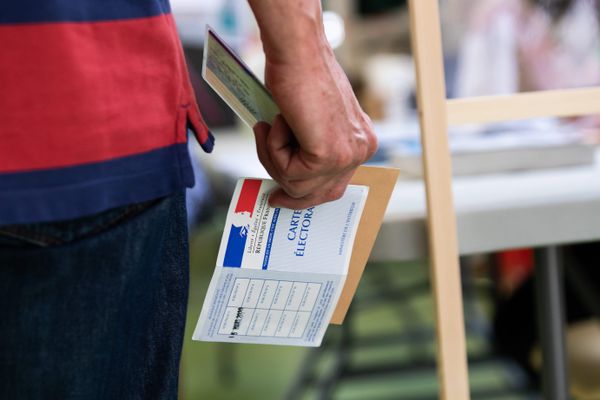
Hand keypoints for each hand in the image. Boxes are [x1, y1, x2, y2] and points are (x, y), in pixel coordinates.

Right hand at [253, 45, 376, 208]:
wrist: (297, 51)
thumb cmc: (299, 75)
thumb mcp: (311, 120)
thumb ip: (310, 146)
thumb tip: (291, 176)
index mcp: (362, 141)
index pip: (336, 184)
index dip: (309, 195)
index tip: (285, 197)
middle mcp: (362, 149)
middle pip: (321, 194)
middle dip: (291, 193)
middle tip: (272, 195)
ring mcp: (347, 154)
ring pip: (298, 185)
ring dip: (274, 158)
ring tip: (269, 128)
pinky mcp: (328, 155)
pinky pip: (289, 172)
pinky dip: (273, 149)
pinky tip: (278, 121)